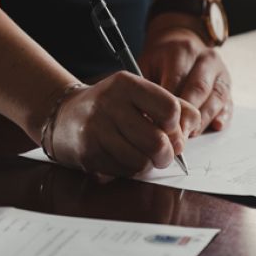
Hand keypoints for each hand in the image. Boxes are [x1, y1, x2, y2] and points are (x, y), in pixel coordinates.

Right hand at [49, 72, 200, 175]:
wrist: (64, 115)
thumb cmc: (111, 106)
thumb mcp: (139, 94)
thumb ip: (172, 106)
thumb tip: (190, 130)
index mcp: (127, 84)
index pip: (170, 109)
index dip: (176, 126)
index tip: (170, 130)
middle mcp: (110, 103)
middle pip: (158, 142)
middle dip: (166, 155)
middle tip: (163, 154)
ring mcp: (96, 129)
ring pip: (141, 161)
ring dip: (147, 165)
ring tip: (141, 155)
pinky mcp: (88, 152)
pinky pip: (123, 171)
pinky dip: (129, 170)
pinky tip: (121, 158)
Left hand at [139, 23, 232, 135]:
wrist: (180, 44)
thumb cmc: (159, 60)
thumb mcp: (147, 65)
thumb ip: (147, 87)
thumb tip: (146, 117)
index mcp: (182, 50)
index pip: (177, 80)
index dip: (169, 105)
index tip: (160, 125)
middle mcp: (205, 58)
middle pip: (199, 89)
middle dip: (187, 116)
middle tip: (176, 136)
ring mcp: (220, 71)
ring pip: (216, 97)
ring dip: (203, 120)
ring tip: (190, 135)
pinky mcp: (228, 85)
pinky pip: (229, 102)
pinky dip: (223, 116)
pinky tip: (215, 126)